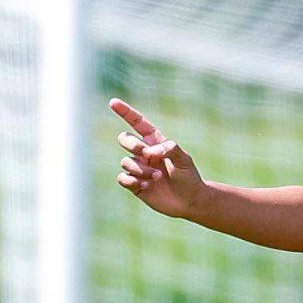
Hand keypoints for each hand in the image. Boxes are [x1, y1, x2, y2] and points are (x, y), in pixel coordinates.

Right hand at [110, 98, 204, 218]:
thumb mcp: (184, 159)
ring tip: (158, 177)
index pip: (138, 123)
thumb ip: (169, 149)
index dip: (126, 112)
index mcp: (156, 142)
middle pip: (124, 139)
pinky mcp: (134, 184)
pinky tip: (147, 185)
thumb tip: (148, 152)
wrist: (190, 200)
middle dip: (132, 144)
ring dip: (141, 170)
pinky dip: (132, 180)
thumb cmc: (189, 177)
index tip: (113, 102)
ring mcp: (138, 168)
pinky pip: (122, 178)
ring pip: (126, 161)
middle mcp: (144, 153)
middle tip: (147, 156)